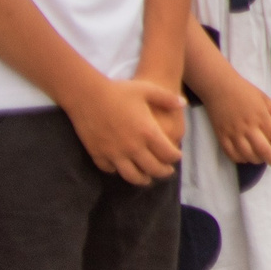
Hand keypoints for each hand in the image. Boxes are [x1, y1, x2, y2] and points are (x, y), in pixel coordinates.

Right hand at [69, 74, 186, 184]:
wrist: (87, 95)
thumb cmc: (119, 90)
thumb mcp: (147, 90)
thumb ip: (167, 98)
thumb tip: (183, 104)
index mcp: (147, 132)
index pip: (168, 154)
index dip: (175, 157)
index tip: (177, 156)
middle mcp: (132, 147)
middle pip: (153, 169)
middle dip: (163, 172)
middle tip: (167, 171)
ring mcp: (114, 153)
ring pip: (132, 176)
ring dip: (142, 179)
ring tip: (147, 178)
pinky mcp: (98, 154)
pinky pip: (111, 170)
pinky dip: (119, 171)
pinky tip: (123, 168)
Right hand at [204, 65, 270, 169]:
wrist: (219, 87)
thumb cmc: (243, 90)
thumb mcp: (263, 97)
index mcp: (261, 117)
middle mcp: (248, 127)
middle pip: (263, 150)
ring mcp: (234, 133)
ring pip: (247, 155)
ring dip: (257, 161)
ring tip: (263, 160)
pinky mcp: (221, 136)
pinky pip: (231, 153)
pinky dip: (240, 159)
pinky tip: (245, 158)